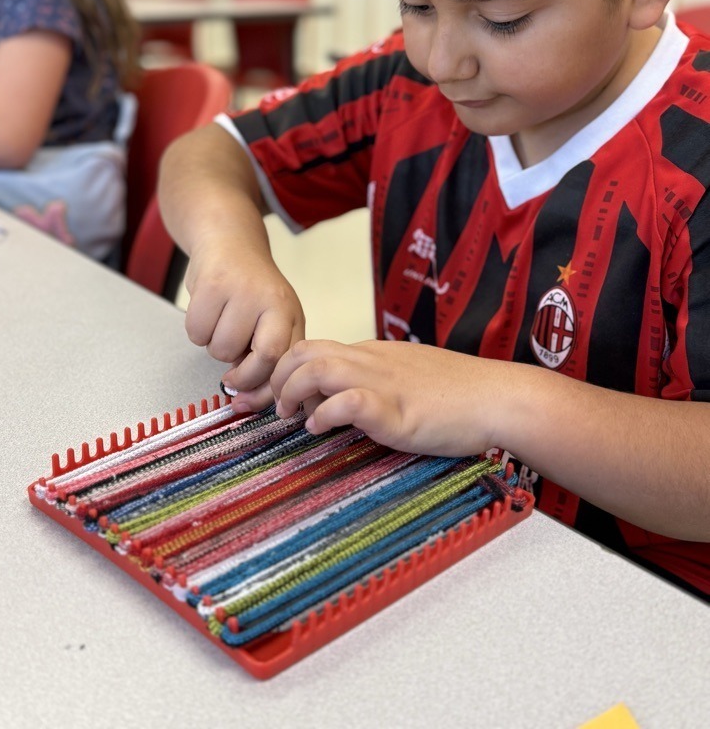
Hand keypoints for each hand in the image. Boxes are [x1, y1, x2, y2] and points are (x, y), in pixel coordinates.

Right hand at [183, 233, 304, 410]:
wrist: (228, 240)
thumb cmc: (248, 289)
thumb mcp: (271, 318)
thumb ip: (267, 356)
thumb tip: (248, 400)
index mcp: (292, 314)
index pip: (287, 363)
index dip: (269, 391)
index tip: (251, 403)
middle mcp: (275, 302)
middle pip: (264, 359)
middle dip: (243, 378)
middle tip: (231, 379)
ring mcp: (245, 292)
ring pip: (222, 350)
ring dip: (214, 346)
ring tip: (221, 323)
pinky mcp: (214, 284)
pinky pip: (196, 332)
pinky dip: (196, 329)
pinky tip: (207, 310)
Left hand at [270, 339, 499, 456]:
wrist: (499, 397)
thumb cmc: (459, 394)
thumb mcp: (407, 377)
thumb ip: (376, 381)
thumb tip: (343, 400)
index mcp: (372, 353)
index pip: (313, 347)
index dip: (286, 370)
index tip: (281, 397)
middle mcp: (371, 361)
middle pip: (304, 351)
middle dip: (278, 378)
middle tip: (280, 408)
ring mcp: (382, 383)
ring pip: (316, 368)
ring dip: (293, 393)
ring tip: (293, 417)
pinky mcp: (395, 411)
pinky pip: (347, 402)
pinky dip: (324, 415)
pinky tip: (321, 430)